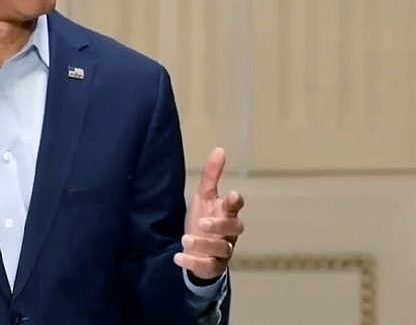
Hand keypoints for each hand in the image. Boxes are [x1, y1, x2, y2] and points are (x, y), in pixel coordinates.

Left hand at [174, 147, 244, 280]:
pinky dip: (193, 262)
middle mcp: (229, 232)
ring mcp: (223, 251)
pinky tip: (178, 257)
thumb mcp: (205, 197)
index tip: (233, 195)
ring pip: (222, 248)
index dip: (236, 202)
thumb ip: (212, 175)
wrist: (197, 250)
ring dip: (203, 244)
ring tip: (185, 239)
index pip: (236, 207)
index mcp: (227, 213)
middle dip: (219, 225)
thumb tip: (219, 148)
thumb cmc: (205, 219)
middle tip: (202, 223)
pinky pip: (209, 266)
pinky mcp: (213, 266)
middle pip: (234, 228)